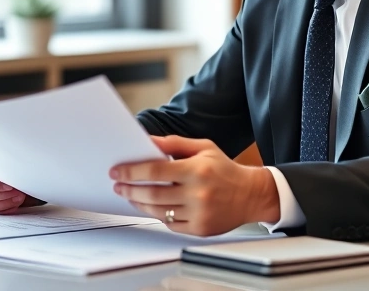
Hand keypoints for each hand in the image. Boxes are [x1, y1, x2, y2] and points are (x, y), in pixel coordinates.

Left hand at [110, 136, 279, 236]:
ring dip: (139, 202)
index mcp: (196, 169)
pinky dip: (157, 214)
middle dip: (129, 189)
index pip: (155, 170)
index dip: (132, 171)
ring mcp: (199, 213)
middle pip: (152, 193)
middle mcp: (198, 193)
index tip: (117, 171)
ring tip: (129, 195)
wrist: (251, 195)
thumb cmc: (224, 169)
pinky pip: (170, 223)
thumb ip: (174, 143)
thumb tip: (147, 140)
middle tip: (118, 184)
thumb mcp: (203, 147)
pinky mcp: (200, 229)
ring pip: (158, 211)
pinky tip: (151, 206)